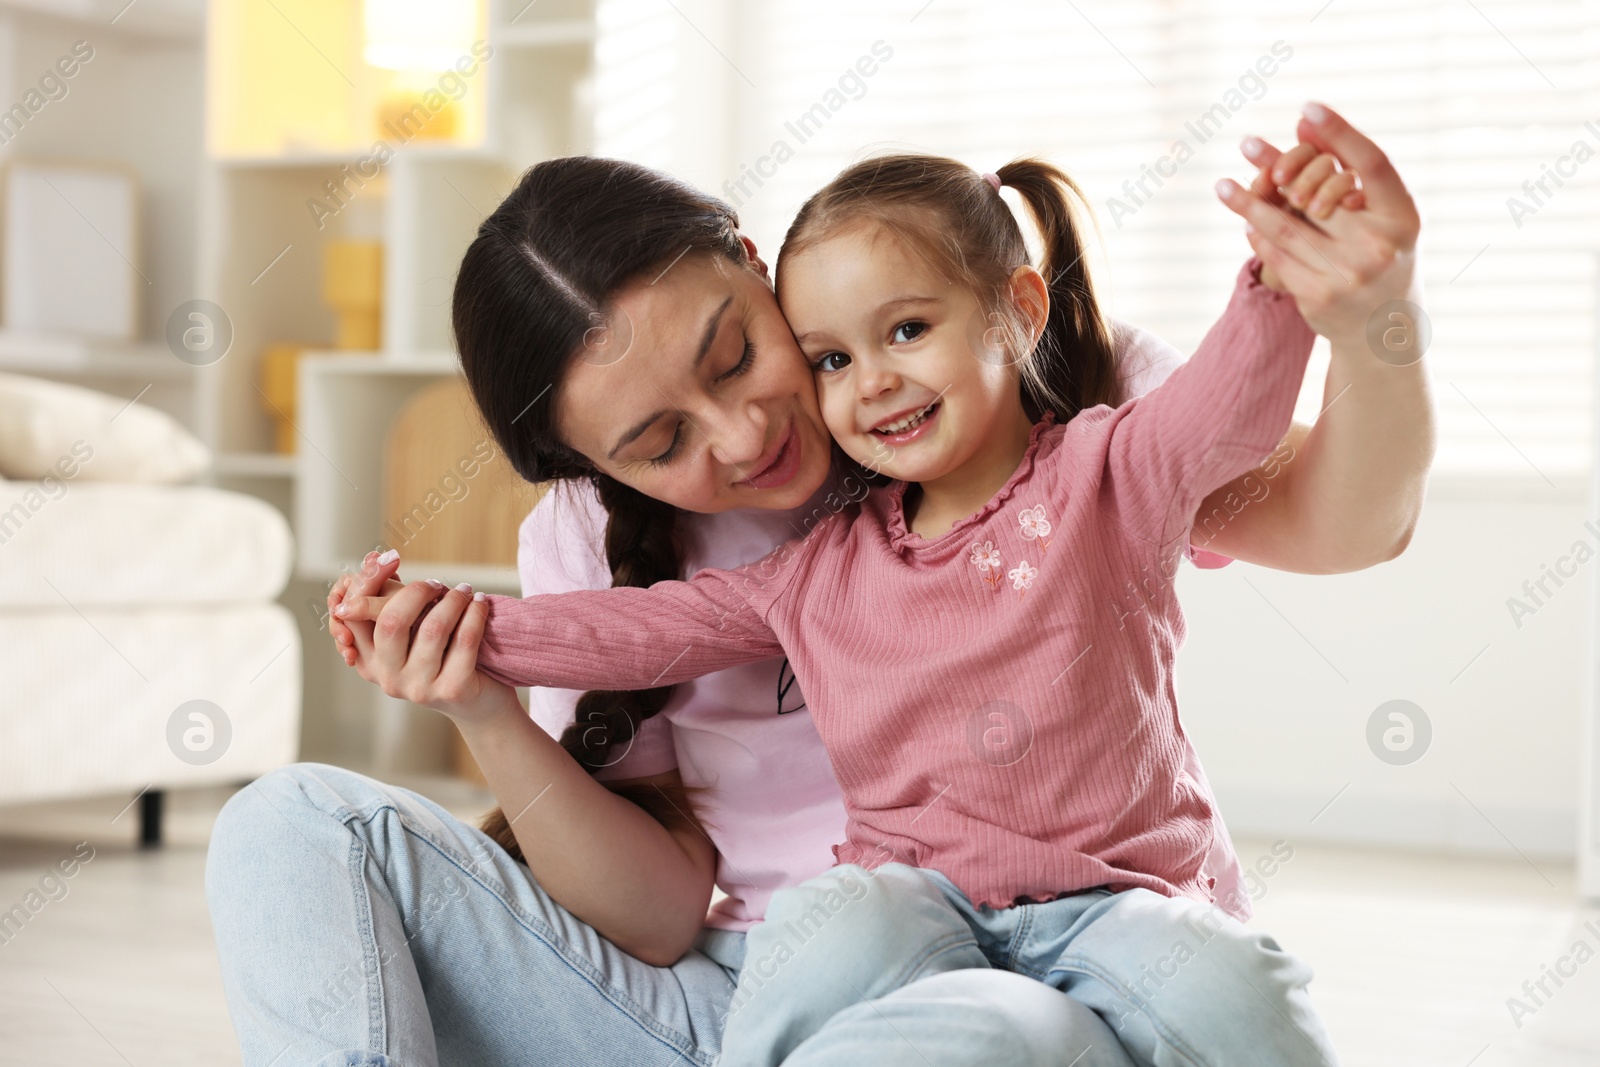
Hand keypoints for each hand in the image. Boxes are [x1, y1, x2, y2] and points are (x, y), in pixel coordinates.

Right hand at [332, 552, 514, 724]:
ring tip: (466, 590)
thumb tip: (373, 556)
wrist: (478, 704)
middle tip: (436, 583)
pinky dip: (475, 613)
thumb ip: (391, 601)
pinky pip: (464, 640)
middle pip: (391, 621)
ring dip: (453, 599)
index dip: (367, 582)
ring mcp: (418, 687)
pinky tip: (480, 603)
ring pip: (433, 628)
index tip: (388, 558)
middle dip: (415, 591)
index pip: (353, 615)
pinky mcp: (452, 689)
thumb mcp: (411, 631)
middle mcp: (387, 677)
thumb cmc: (441, 658)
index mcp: (368, 660)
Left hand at [1217, 102, 1421, 346]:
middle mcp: (1379, 245)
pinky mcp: (1318, 297)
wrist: (1384, 331)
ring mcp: (1348, 274)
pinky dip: (1258, 236)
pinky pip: (1277, 257)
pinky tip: (1245, 221)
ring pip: (1285, 228)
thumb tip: (1303, 120)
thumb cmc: (1381, 257)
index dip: (1340, 133)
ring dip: (1248, 203)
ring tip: (1222, 185)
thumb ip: (1346, 175)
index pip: (1372, 164)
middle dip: (1277, 166)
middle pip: (1316, 195)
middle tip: (1247, 142)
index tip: (1307, 108)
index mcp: (1403, 217)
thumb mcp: (1380, 219)